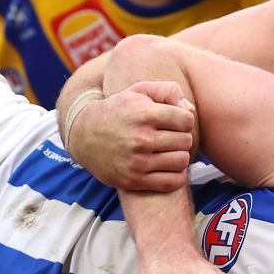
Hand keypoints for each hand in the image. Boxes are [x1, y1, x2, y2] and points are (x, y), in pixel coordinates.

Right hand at [67, 81, 195, 191]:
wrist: (84, 136)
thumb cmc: (118, 111)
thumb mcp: (138, 91)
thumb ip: (167, 91)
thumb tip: (189, 109)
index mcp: (143, 114)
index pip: (186, 120)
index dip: (184, 119)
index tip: (175, 121)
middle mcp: (140, 139)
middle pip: (186, 141)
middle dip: (182, 137)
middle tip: (171, 137)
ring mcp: (137, 162)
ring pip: (181, 161)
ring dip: (179, 156)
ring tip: (169, 151)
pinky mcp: (134, 181)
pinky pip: (172, 182)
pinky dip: (176, 175)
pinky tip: (167, 166)